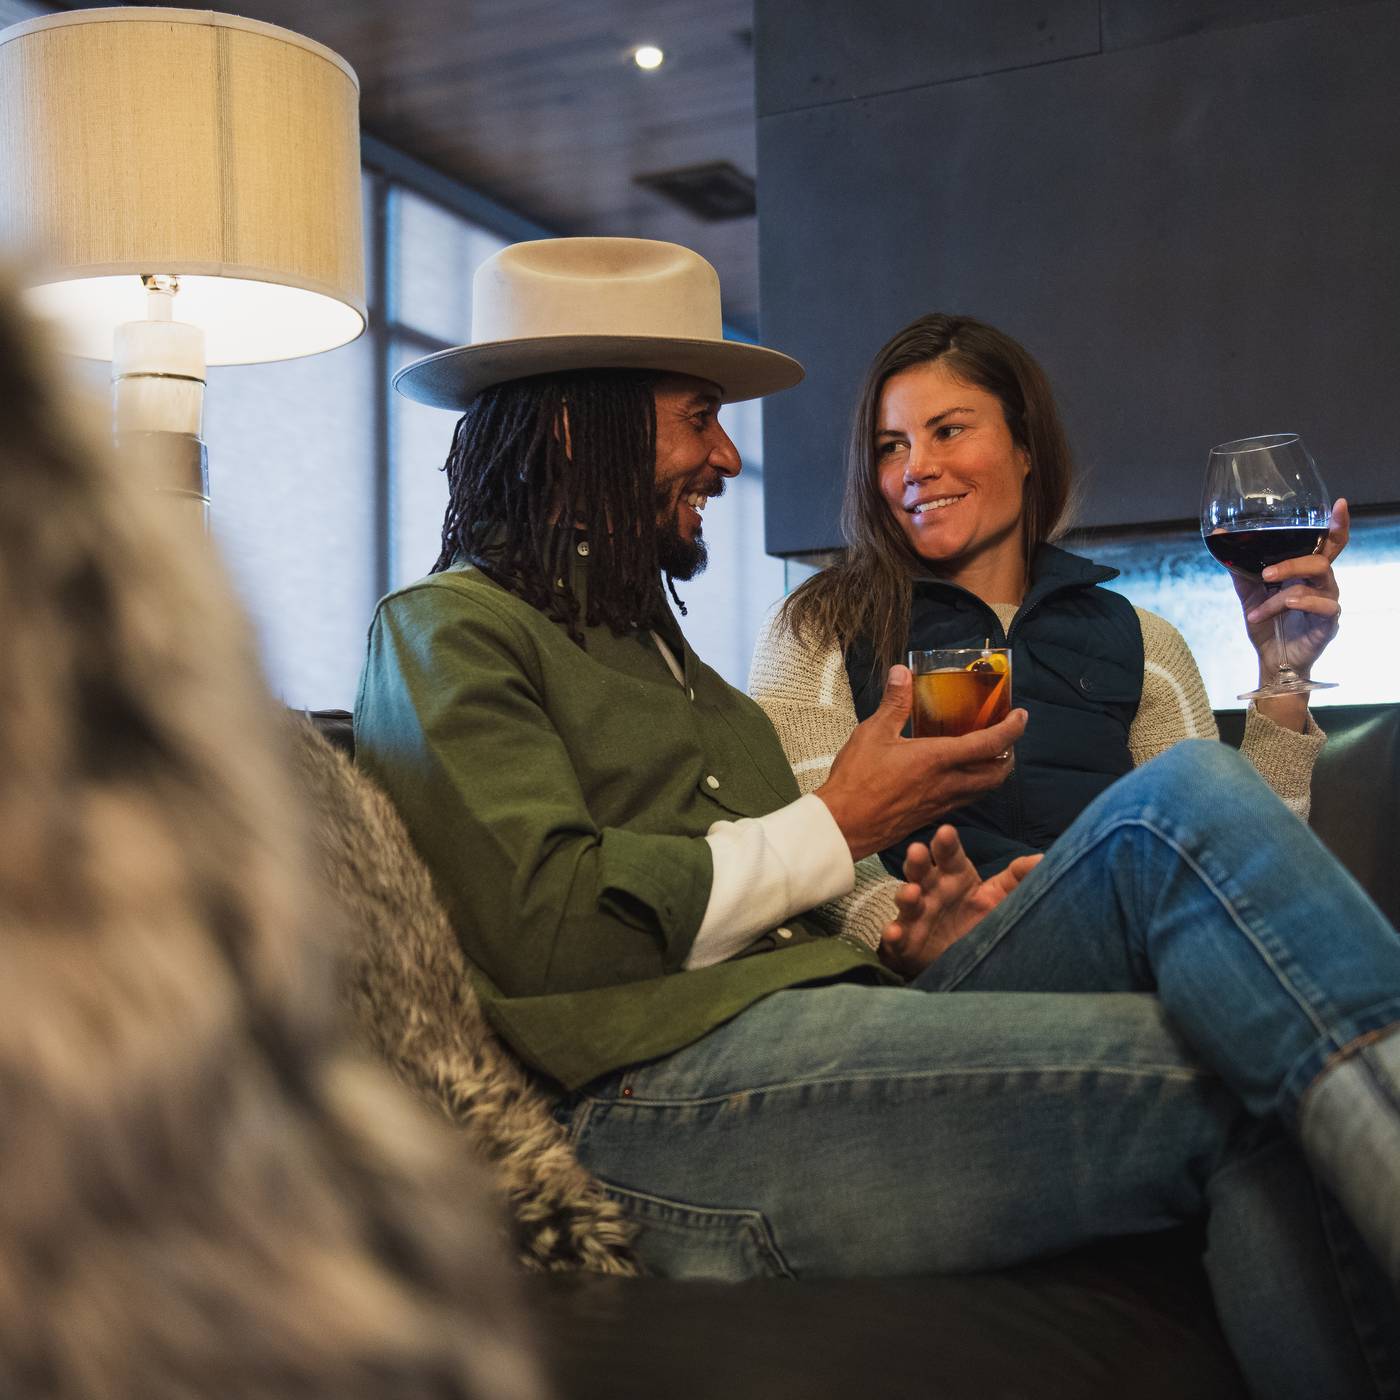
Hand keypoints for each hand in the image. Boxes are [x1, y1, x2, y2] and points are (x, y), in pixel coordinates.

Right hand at [815, 665, 1026, 861]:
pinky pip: (965, 799)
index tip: (1020, 715)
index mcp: (939, 759)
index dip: (1012, 729)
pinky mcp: (932, 815)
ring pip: (984, 789)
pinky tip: (957, 774)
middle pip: (997, 773)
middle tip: (1006, 736)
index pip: (991, 744)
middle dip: (1010, 754)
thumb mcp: (874, 733)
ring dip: (994, 771)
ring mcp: (942, 803)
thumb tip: (902, 673)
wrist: (845, 825)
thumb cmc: (857, 780)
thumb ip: (895, 703)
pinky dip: (974, 785)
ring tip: (987, 753)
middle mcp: (949, 783)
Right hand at [879, 825, 1042, 976]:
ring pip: (907, 900)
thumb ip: (1018, 877)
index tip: (946, 832)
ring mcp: (916, 915)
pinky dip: (893, 935)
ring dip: (905, 895)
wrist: (959, 954)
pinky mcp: (905, 941)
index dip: (946, 843)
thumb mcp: (1000, 895)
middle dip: (917, 860)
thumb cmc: (976, 915)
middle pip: (921, 870)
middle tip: (917, 850)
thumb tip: (1043, 859)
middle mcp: (931, 890)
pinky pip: (896, 938)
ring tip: (912, 892)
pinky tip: (894, 933)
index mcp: (954, 875)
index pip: (949, 855)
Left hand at [1234, 497, 1346, 682]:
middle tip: (1266, 573)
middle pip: (1323, 558)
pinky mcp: (1329, 621)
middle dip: (1294, 561)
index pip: (1328, 543)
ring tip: (1258, 608)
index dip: (1337, 524)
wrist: (1271, 657)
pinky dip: (1299, 605)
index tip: (1338, 504)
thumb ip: (1240, 567)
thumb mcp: (1249, 592)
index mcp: (1306, 570)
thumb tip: (1221, 537)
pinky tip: (1286, 607)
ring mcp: (1328, 600)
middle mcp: (1322, 581)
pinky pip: (1324, 606)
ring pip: (1315, 582)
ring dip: (1282, 593)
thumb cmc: (1267, 621)